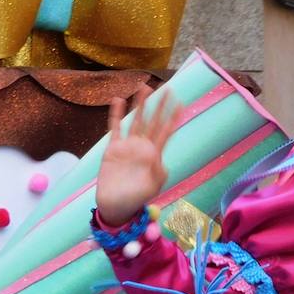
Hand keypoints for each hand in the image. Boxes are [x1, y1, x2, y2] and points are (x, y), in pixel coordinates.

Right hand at [95, 90, 177, 227]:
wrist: (116, 206)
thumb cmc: (136, 199)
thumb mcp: (152, 188)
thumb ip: (157, 174)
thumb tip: (158, 159)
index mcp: (154, 154)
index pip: (166, 131)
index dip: (173, 117)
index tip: (180, 102)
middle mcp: (142, 147)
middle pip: (153, 121)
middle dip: (159, 105)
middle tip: (167, 87)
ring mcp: (128, 146)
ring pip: (136, 120)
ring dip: (140, 105)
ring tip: (144, 87)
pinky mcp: (113, 148)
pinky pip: (115, 128)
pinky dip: (116, 114)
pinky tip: (118, 100)